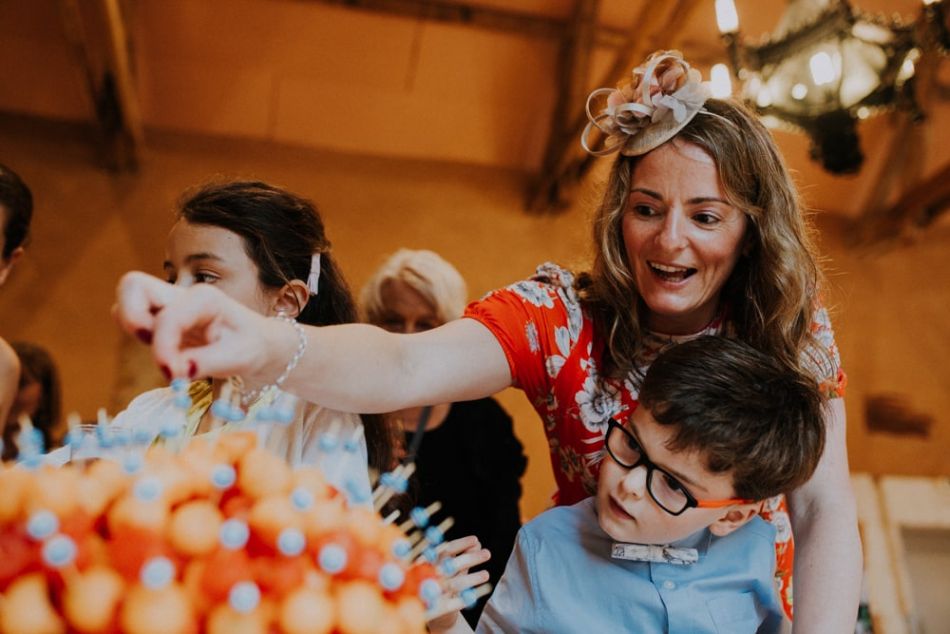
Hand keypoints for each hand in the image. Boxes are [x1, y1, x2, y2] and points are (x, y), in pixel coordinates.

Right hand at [113, 271, 272, 379]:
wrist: (260, 344)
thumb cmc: (252, 346)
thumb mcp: (240, 357)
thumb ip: (207, 362)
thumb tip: (177, 371)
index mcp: (204, 299)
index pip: (167, 318)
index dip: (163, 347)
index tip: (175, 374)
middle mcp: (182, 296)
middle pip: (133, 285)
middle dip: (130, 316)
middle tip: (148, 344)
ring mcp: (168, 306)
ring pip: (128, 301)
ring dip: (133, 328)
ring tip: (165, 353)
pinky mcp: (161, 320)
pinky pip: (134, 319)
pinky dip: (140, 337)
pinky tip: (167, 354)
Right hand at [425, 536, 490, 631]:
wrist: (427, 609)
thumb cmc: (442, 581)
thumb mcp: (450, 566)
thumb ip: (462, 555)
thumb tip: (477, 543)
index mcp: (428, 561)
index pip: (446, 550)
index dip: (461, 544)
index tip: (476, 540)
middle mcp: (428, 575)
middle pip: (451, 565)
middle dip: (470, 558)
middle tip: (487, 553)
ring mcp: (431, 593)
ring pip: (454, 584)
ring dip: (472, 579)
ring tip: (486, 574)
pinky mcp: (437, 610)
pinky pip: (453, 604)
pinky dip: (465, 599)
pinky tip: (475, 595)